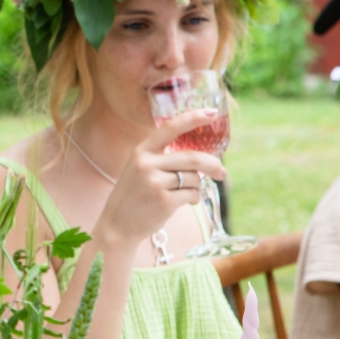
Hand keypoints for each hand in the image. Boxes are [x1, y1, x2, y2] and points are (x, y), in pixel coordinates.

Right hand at [95, 112, 225, 246]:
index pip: (171, 128)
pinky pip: (192, 195)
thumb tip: (202, 157)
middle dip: (213, 165)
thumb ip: (162, 158)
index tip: (212, 113)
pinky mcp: (164, 201)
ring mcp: (155, 183)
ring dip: (197, 186)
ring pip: (194, 179)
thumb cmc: (134, 196)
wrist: (117, 225)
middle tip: (222, 172)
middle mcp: (147, 164)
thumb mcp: (139, 169)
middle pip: (192, 158)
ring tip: (186, 193)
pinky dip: (194, 198)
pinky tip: (185, 202)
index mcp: (142, 151)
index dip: (193, 118)